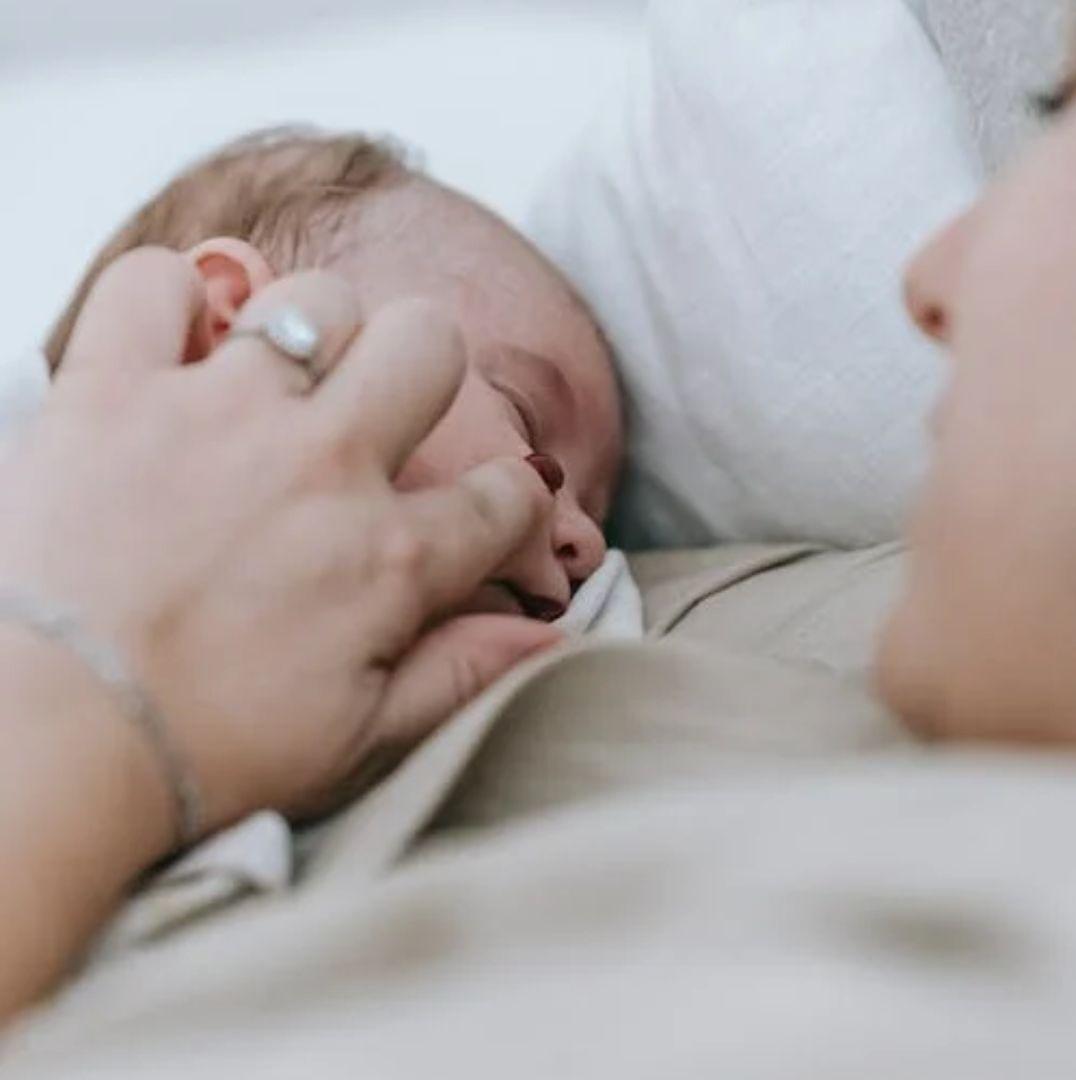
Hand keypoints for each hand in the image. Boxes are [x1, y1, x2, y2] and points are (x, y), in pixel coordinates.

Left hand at [0, 248, 558, 837]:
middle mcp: (324, 465)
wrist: (43, 746)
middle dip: (422, 369)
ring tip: (276, 387)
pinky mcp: (115, 390)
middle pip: (428, 342)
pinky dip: (166, 302)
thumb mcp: (360, 735)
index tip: (484, 517)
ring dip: (313, 335)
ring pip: (319, 298)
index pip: (507, 494)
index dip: (511, 503)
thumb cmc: (203, 752)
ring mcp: (221, 416)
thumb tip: (556, 638)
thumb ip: (466, 672)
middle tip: (377, 416)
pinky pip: (156, 283)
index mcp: (389, 558)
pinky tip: (171, 353)